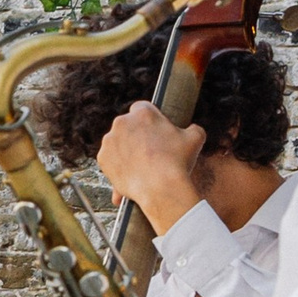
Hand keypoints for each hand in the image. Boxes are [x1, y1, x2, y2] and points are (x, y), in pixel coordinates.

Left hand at [95, 103, 207, 236]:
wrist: (159, 188)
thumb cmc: (178, 162)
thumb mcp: (196, 138)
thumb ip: (193, 129)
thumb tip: (193, 130)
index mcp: (143, 112)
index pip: (142, 108)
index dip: (148, 121)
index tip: (153, 132)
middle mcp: (122, 122)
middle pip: (128, 126)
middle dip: (135, 136)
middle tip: (147, 151)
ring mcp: (110, 140)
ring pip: (118, 144)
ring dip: (126, 152)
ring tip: (140, 167)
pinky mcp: (102, 158)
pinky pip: (110, 161)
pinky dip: (118, 168)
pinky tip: (130, 177)